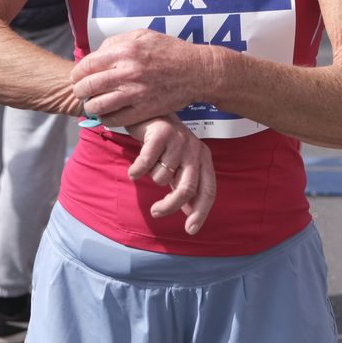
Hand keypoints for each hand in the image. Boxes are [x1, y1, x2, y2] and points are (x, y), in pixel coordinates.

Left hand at [70, 28, 208, 126]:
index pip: (87, 65)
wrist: (196, 71)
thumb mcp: (142, 35)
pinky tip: (108, 115)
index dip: (77, 73)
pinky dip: (106, 119)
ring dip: (91, 106)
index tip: (77, 78)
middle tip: (82, 92)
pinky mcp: (143, 110)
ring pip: (98, 106)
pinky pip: (115, 120)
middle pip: (87, 87)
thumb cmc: (170, 51)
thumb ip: (116, 42)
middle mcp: (127, 72)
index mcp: (125, 51)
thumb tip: (96, 54)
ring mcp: (135, 94)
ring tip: (93, 104)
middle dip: (80, 91)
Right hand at [125, 116, 216, 233]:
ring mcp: (179, 140)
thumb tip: (191, 214)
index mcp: (203, 159)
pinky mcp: (161, 133)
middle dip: (170, 206)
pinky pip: (147, 163)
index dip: (201, 212)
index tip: (190, 230)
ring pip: (162, 176)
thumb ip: (185, 185)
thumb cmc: (164, 143)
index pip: (208, 191)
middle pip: (187, 189)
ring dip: (150, 176)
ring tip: (147, 166)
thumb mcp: (179, 165)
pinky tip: (133, 171)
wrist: (149, 112)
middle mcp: (195, 149)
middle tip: (155, 212)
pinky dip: (137, 170)